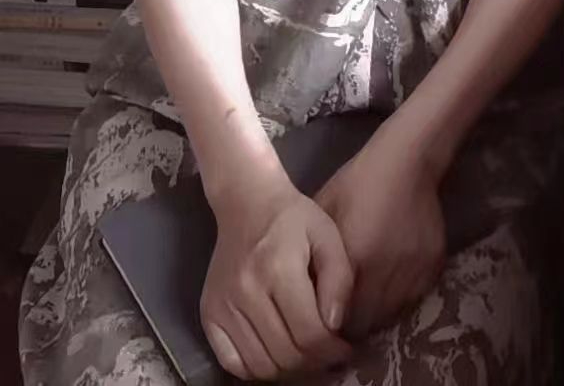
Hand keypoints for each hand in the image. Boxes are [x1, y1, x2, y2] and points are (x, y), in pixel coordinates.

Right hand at [200, 173, 355, 380]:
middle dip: (314, 363)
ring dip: (288, 370)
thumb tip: (335, 325)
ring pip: (260, 365)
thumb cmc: (294, 218)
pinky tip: (275, 354)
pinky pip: (232, 362)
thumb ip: (339, 279)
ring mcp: (223, 305)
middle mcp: (246, 291)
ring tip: (305, 355)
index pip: (309, 333)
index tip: (346, 349)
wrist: (246, 202)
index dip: (332, 351)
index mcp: (279, 268)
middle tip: (329, 355)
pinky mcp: (209, 314)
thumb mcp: (327, 235)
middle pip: (285, 354)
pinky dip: (256, 368)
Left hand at [314, 125, 446, 339]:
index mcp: (353, 257)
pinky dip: (396, 302)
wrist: (408, 160)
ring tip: (362, 304)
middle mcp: (385, 271)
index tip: (320, 323)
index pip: (336, 317)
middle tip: (340, 317)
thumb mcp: (323, 213)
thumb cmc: (358, 182)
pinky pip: (411, 301)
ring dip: (374, 316)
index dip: (326, 325)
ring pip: (389, 317)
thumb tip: (296, 292)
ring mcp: (413, 271)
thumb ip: (312, 256)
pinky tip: (386, 287)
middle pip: (364, 324)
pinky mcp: (433, 267)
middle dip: (350, 326)